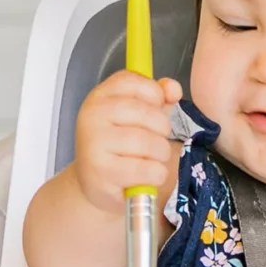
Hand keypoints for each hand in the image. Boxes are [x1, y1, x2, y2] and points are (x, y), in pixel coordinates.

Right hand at [72, 68, 183, 214]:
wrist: (94, 184)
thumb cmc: (119, 147)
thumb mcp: (137, 116)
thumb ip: (158, 97)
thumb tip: (173, 89)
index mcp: (100, 96)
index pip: (135, 82)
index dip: (155, 95)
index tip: (155, 109)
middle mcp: (93, 116)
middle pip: (148, 114)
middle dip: (162, 130)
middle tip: (156, 141)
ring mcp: (94, 144)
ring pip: (149, 143)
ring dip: (160, 155)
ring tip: (151, 160)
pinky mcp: (103, 173)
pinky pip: (147, 169)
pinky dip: (156, 175)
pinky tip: (146, 176)